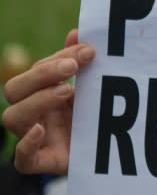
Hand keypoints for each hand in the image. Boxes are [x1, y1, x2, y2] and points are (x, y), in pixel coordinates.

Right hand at [1, 29, 93, 174]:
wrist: (107, 153)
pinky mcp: (44, 162)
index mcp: (42, 92)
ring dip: (37, 100)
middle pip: (14, 89)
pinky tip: (40, 130)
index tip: (87, 50)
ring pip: (12, 118)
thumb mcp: (91, 88)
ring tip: (67, 91)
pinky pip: (22, 159)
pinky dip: (26, 145)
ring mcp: (35, 137)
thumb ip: (82, 62)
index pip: (35, 70)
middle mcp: (33, 113)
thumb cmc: (94, 116)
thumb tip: (77, 33)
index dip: (57, 57)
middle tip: (73, 68)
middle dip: (42, 74)